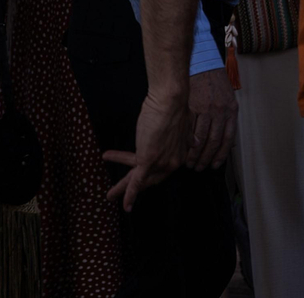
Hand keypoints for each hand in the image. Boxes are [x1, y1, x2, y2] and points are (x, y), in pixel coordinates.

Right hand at [103, 86, 188, 211]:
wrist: (170, 101)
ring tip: (109, 196)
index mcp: (178, 155)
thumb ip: (187, 136)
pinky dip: (129, 193)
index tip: (132, 168)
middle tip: (122, 193)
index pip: (159, 168)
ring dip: (123, 189)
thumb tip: (194, 141)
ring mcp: (160, 163)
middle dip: (134, 187)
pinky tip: (122, 203)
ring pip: (139, 181)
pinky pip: (136, 180)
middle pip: (149, 180)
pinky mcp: (148, 160)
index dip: (145, 171)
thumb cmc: (174, 107)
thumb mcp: (183, 125)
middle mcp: (171, 163)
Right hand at [185, 67, 235, 169]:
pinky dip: (186, 141)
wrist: (202, 63)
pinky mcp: (191, 106)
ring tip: (188, 162)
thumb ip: (227, 118)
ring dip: (194, 153)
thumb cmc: (214, 81)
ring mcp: (205, 109)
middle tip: (198, 167)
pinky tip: (181, 148)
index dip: (220, 155)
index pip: (227, 140)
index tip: (214, 165)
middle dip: (206, 158)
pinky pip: (189, 128)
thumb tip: (226, 140)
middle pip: (214, 142)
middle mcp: (220, 112)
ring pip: (200, 138)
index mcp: (231, 112)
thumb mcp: (228, 98)